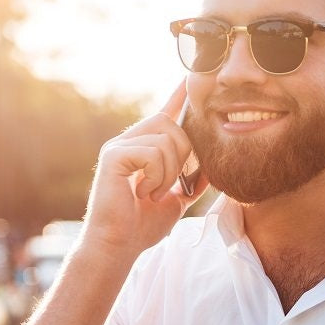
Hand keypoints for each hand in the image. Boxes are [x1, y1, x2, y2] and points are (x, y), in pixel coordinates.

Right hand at [79, 81, 207, 258]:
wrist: (118, 246)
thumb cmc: (142, 226)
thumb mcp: (175, 201)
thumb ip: (191, 183)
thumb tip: (212, 169)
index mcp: (143, 148)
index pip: (165, 114)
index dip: (178, 96)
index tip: (190, 77)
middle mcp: (128, 140)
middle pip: (171, 124)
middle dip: (183, 155)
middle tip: (170, 184)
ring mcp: (118, 146)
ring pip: (165, 140)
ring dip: (168, 172)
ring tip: (152, 192)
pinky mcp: (113, 156)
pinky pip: (151, 153)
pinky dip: (155, 176)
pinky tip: (143, 192)